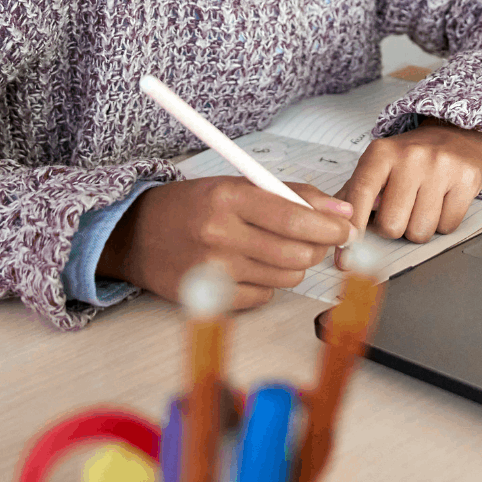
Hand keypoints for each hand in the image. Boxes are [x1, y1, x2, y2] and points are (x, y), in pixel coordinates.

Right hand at [96, 177, 353, 309]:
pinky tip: (252, 267)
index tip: (346, 228)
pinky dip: (268, 284)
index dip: (329, 226)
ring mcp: (213, 269)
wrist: (135, 234)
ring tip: (278, 249)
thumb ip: (292, 194)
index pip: (294, 216)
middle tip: (319, 240)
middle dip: (317, 247)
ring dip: (294, 265)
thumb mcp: (238, 184)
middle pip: (295, 252)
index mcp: (229, 197)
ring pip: (285, 277)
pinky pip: (263, 297)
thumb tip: (340, 210)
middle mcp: (219, 233)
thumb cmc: (192, 206)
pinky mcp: (209, 297)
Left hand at [334, 121, 481, 256]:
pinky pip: (447, 227)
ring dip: (418, 228)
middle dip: (393, 228)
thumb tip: (337, 231)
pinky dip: (442, 224)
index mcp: (381, 153)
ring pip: (420, 231)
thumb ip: (353, 194)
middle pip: (391, 225)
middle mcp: (410, 157)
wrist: (455, 133)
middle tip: (399, 212)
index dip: (353, 227)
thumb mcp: (378, 164)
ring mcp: (440, 167)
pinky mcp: (466, 178)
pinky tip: (441, 202)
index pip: (360, 195)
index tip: (347, 250)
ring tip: (421, 204)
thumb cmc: (410, 157)